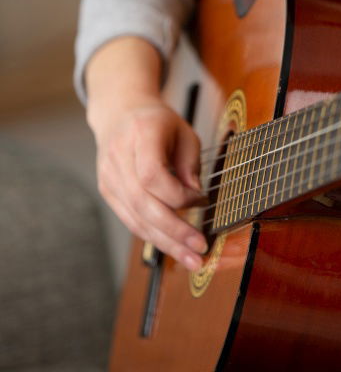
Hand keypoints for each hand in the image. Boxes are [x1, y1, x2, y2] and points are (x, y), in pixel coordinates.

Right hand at [92, 98, 207, 271]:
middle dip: (174, 231)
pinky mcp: (108, 191)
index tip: (202, 200)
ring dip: (165, 243)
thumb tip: (195, 199)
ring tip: (191, 259)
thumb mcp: (184, 131)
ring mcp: (109, 177)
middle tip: (200, 248)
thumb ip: (190, 163)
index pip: (152, 176)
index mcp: (141, 134)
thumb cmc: (157, 122)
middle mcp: (118, 157)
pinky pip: (131, 220)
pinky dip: (153, 236)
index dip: (178, 195)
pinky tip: (172, 246)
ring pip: (135, 219)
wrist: (120, 113)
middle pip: (143, 203)